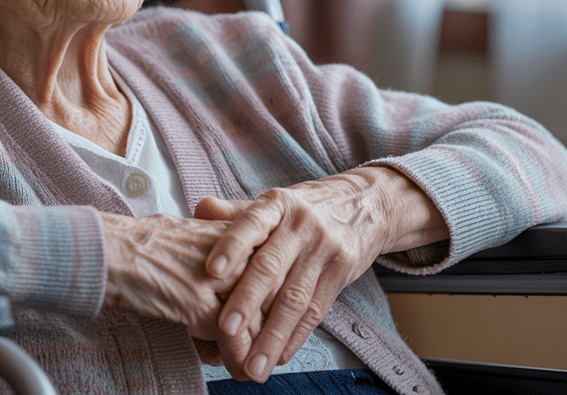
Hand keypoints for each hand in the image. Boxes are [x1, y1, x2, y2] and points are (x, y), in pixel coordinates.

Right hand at [99, 212, 264, 378]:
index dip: (273, 303)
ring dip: (256, 349)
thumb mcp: (193, 232)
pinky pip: (232, 338)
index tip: (271, 322)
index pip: (273, 270)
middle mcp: (234, 249)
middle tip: (266, 351)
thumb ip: (220, 251)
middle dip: (268, 329)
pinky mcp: (199, 301)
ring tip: (254, 367)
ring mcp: (218, 276)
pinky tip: (236, 370)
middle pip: (271, 295)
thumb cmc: (142, 243)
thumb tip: (232, 277)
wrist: (109, 250)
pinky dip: (236, 359)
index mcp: (237, 229)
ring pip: (255, 319)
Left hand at [196, 167, 447, 381]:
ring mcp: (323, 251)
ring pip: (294, 297)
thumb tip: (199, 209)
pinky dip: (295, 336)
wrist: (366, 203)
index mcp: (277, 205)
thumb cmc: (306, 208)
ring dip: (272, 335)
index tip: (211, 271)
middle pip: (271, 266)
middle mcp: (300, 226)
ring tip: (253, 365)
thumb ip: (236, 212)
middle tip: (226, 331)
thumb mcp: (274, 202)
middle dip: (247, 301)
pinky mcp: (340, 273)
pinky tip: (278, 357)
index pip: (251, 223)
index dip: (231, 246)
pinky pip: (316, 309)